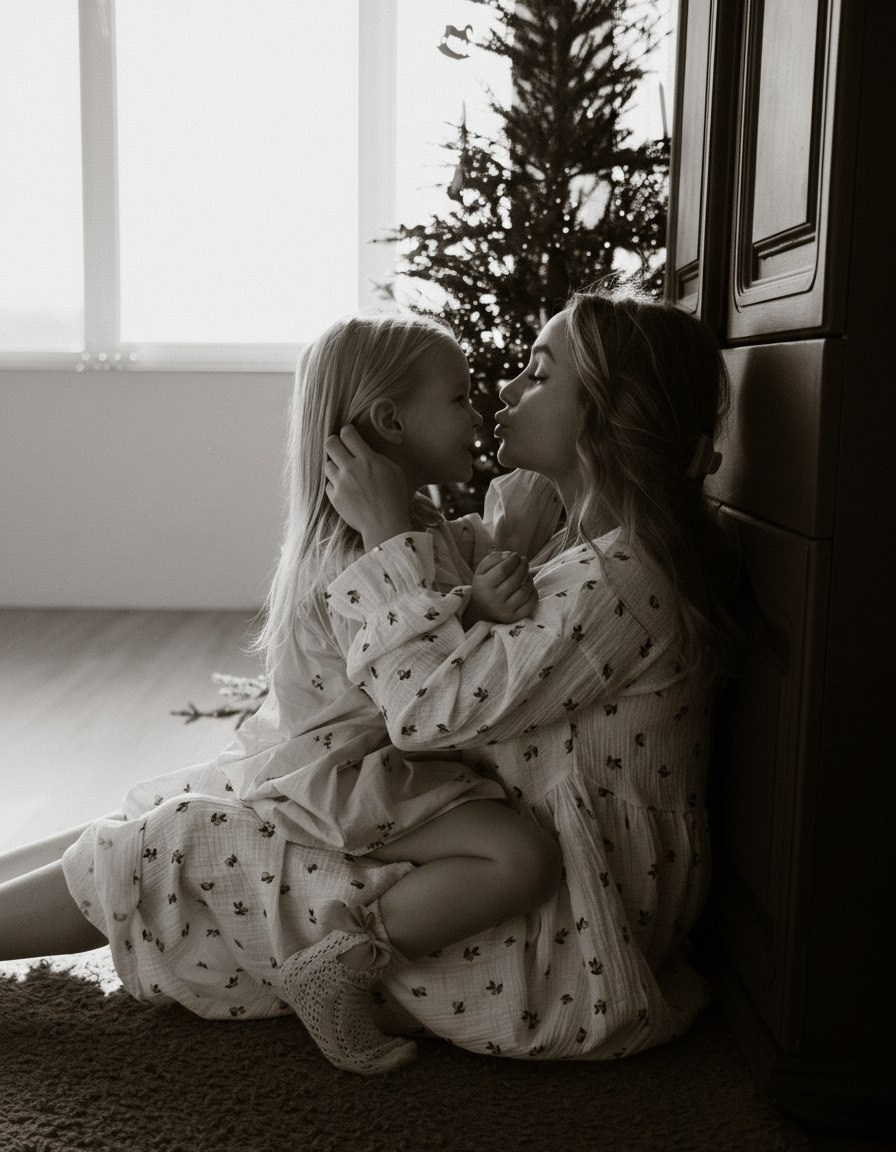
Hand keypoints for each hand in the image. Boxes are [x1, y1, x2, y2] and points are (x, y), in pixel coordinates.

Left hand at [324, 426, 409, 550]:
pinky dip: (335, 484)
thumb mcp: (394, 471)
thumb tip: (366, 451)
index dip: (347, 432)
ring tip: (345, 472)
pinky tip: (346, 489)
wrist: (385, 525)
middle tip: (341, 448)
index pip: (347, 434)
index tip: (350, 435)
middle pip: (330, 444)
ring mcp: (340, 483)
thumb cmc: (395, 498)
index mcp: (367, 459)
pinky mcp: (334, 497)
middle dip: (334, 442)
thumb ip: (378, 457)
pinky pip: (329, 484)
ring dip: (335, 465)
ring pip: (327, 464)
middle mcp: (350, 468)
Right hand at [464, 550, 537, 627]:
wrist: (480, 612)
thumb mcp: (482, 571)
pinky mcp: (514, 618)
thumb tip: (510, 554)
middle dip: (523, 566)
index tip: (516, 555)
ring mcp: (505, 611)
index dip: (513, 560)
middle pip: (516, 579)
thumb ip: (493, 558)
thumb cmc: (484, 586)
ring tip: (526, 574)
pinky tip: (529, 587)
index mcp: (484, 586)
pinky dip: (534, 592)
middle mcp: (494, 600)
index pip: (504, 569)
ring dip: (529, 578)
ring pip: (525, 590)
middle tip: (524, 561)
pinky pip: (531, 603)